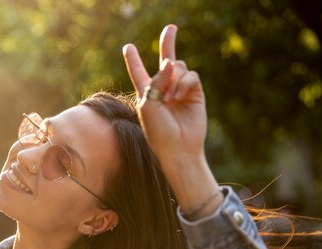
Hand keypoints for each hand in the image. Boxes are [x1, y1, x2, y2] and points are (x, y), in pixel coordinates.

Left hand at [123, 24, 206, 164]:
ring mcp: (180, 89)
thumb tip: (171, 62)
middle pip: (165, 60)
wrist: (178, 147)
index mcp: (146, 93)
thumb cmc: (158, 131)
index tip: (127, 47)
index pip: (138, 72)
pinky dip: (183, 84)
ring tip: (169, 99)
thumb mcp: (148, 104)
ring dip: (172, 80)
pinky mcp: (194, 92)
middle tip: (171, 27)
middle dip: (168, 43)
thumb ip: (155, 81)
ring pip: (177, 67)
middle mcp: (163, 88)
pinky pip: (189, 75)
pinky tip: (178, 97)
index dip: (133, 60)